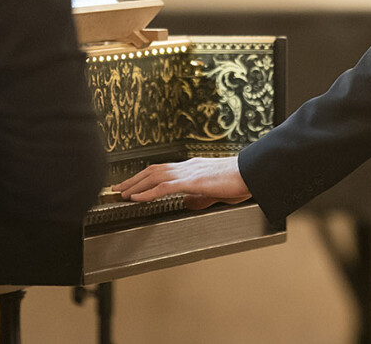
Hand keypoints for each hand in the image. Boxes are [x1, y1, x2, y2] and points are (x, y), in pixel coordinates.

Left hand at [116, 157, 250, 209]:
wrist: (252, 173)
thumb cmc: (238, 182)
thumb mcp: (214, 192)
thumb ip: (199, 197)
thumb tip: (186, 203)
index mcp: (192, 168)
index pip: (163, 169)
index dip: (145, 176)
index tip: (133, 184)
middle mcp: (187, 166)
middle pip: (153, 169)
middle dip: (134, 179)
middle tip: (119, 188)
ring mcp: (189, 172)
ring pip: (154, 175)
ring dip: (136, 184)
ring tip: (122, 193)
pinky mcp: (192, 181)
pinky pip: (164, 186)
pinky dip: (147, 192)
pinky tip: (136, 197)